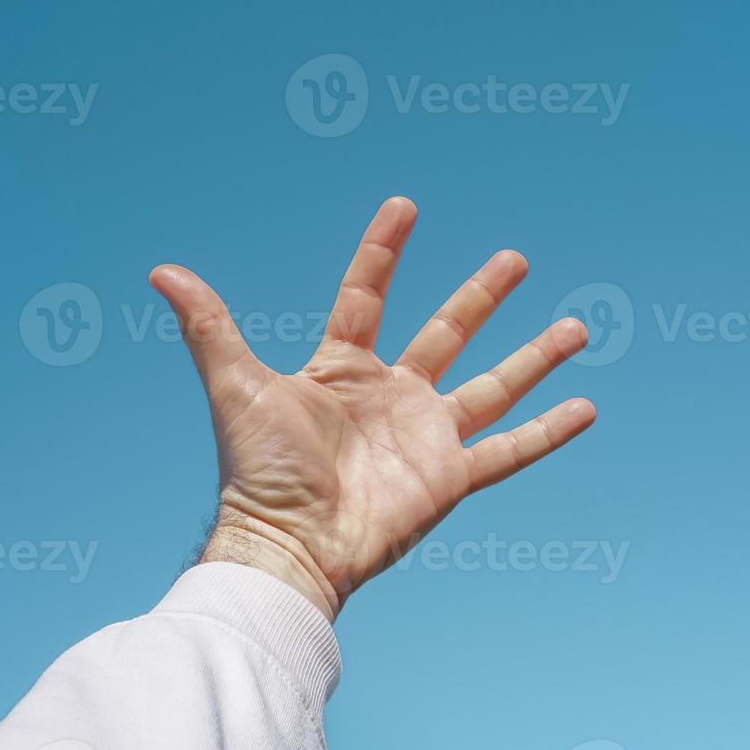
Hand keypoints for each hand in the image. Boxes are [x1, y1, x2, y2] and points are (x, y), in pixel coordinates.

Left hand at [149, 197, 595, 620]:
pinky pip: (511, 451)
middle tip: (515, 258)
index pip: (367, 295)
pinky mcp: (451, 479)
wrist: (289, 543)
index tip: (406, 205)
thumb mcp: (235, 384)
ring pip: (493, 385)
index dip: (383, 250)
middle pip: (448, 332)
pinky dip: (549, 433)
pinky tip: (588, 408)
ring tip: (577, 326)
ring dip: (535, 357)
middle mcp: (391, 396)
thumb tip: (161, 271)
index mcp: (343, 368)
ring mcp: (426, 436)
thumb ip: (208, 325)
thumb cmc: (258, 469)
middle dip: (482, 294)